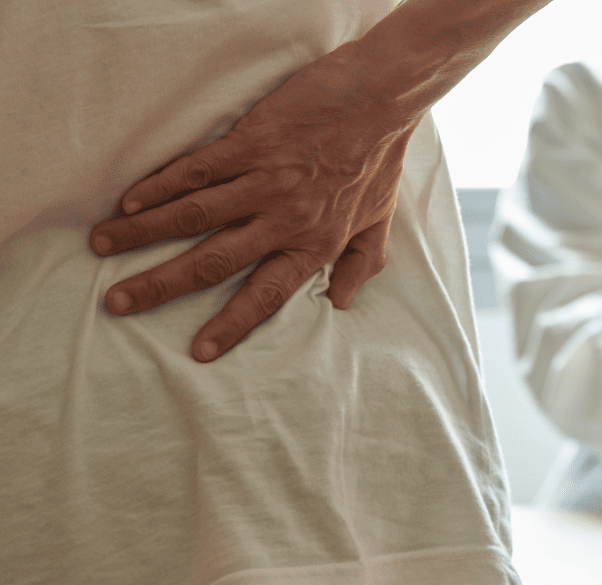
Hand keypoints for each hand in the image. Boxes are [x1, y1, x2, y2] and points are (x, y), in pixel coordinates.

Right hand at [89, 41, 419, 361]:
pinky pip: (198, 170)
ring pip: (194, 215)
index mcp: (315, 245)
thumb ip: (361, 265)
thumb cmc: (380, 161)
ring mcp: (265, 180)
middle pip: (214, 262)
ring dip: (144, 232)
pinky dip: (161, 185)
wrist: (382, 98)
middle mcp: (285, 220)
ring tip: (103, 244)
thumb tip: (341, 304)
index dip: (232, 325)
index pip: (267, 296)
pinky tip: (130, 199)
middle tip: (118, 303)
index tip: (198, 352)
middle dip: (162, 285)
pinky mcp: (252, 143)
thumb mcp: (379, 222)